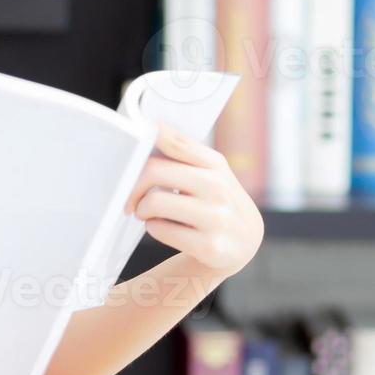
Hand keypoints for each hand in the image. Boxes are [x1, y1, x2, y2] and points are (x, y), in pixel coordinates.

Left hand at [122, 123, 263, 277]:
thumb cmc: (216, 201)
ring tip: (147, 213)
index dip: (145, 140)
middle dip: (134, 186)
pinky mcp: (210, 246)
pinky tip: (163, 228)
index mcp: (215, 163)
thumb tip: (151, 128)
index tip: (130, 149)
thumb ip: (183, 152)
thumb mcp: (210, 172)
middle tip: (132, 198)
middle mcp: (219, 187)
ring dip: (142, 209)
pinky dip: (153, 228)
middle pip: (154, 171)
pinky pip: (160, 230)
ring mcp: (217, 217)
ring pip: (154, 203)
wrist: (244, 243)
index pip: (174, 141)